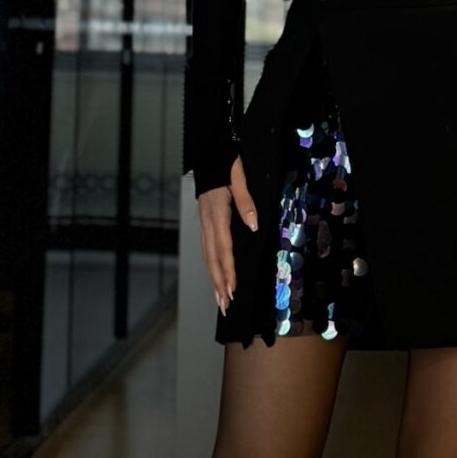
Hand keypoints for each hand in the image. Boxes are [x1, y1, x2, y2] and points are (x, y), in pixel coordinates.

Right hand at [198, 154, 256, 314]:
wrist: (209, 152)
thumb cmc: (226, 164)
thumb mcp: (239, 178)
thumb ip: (245, 201)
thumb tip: (252, 226)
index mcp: (216, 213)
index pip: (223, 248)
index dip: (227, 270)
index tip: (232, 289)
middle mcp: (207, 221)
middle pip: (212, 258)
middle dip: (219, 283)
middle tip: (225, 305)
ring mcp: (204, 222)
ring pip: (207, 256)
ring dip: (214, 279)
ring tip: (220, 299)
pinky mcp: (205, 222)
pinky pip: (207, 248)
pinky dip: (211, 265)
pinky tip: (216, 276)